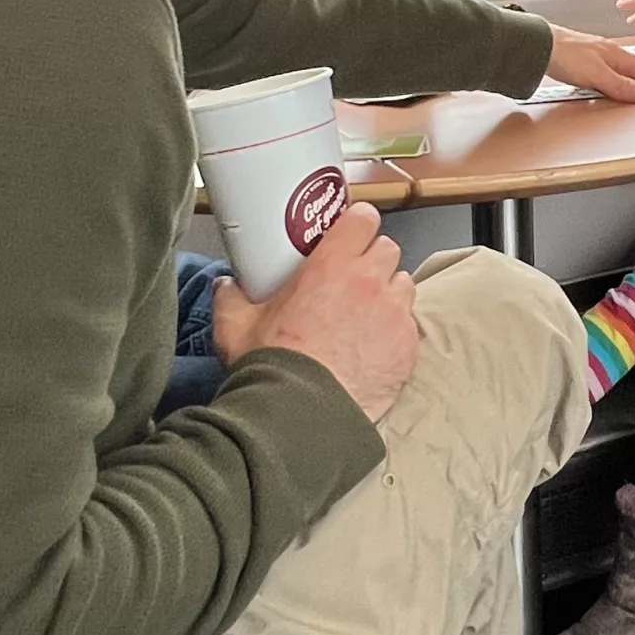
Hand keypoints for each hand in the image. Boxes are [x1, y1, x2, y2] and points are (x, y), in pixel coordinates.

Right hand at [212, 203, 416, 421]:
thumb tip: (226, 285)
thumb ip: (231, 297)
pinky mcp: (407, 346)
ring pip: (403, 284)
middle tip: (352, 281)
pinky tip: (373, 347)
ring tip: (366, 316)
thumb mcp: (236, 326)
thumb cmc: (272, 367)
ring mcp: (393, 314)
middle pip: (387, 249)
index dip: (357, 224)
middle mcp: (369, 282)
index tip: (349, 235)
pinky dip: (396, 330)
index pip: (362, 219)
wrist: (302, 415)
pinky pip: (409, 325)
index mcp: (331, 265)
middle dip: (372, 260)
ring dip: (388, 293)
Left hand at [545, 26, 634, 102]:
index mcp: (616, 54)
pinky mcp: (583, 61)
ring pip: (621, 69)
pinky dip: (615, 79)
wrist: (538, 45)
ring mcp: (596, 56)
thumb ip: (620, 85)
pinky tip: (610, 83)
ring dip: (632, 78)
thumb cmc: (564, 53)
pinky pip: (607, 71)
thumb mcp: (597, 74)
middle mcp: (608, 53)